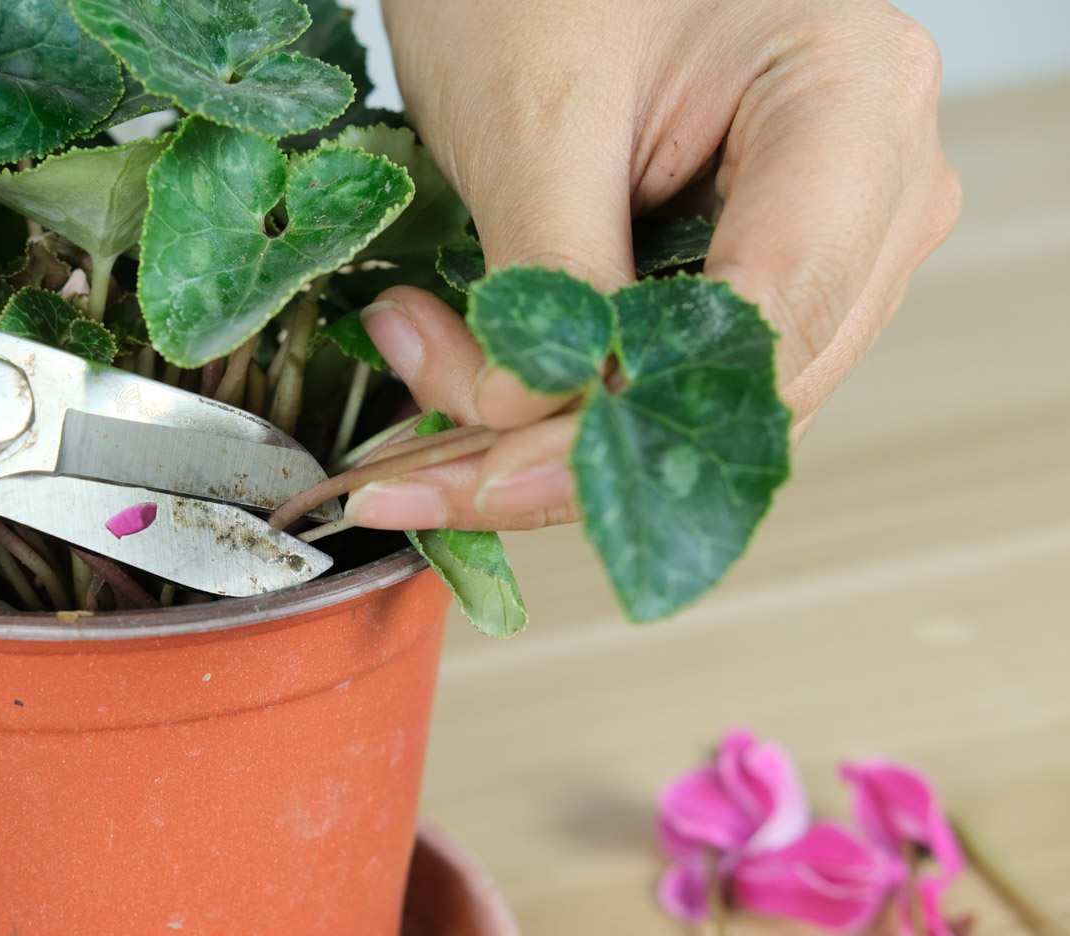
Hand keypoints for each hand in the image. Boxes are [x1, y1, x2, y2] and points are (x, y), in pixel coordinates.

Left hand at [347, 0, 960, 531]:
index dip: (617, 427)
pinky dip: (564, 413)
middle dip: (563, 458)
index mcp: (851, 106)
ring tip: (411, 447)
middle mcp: (875, 189)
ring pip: (703, 407)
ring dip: (549, 449)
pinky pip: (676, 378)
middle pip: (737, 391)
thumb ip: (547, 277)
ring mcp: (829, 238)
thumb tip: (523, 421)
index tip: (482, 470)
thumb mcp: (534, 118)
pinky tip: (462, 411)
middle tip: (410, 479)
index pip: (759, 326)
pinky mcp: (763, 269)